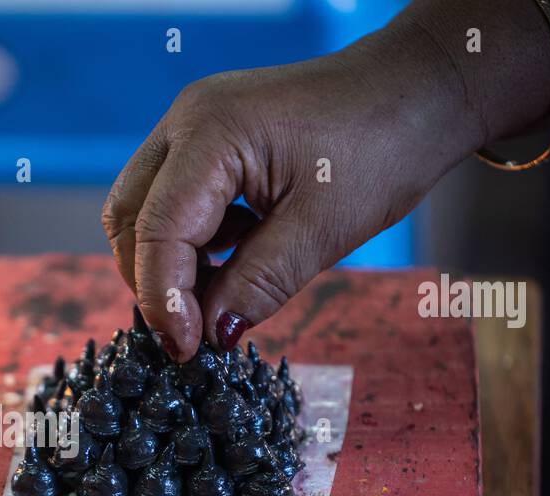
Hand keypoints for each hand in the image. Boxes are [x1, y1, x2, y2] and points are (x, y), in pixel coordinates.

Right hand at [101, 22, 491, 359]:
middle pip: (128, 217)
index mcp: (212, 133)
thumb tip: (209, 335)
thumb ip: (257, 285)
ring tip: (218, 296)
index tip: (185, 350)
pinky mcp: (208, 138)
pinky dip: (189, 241)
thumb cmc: (384, 146)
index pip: (157, 231)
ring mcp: (193, 125)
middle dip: (152, 281)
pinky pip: (172, 198)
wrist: (421, 91)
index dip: (164, 300)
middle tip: (191, 332)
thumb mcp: (322, 231)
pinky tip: (235, 257)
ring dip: (168, 262)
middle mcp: (188, 120)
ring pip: (142, 209)